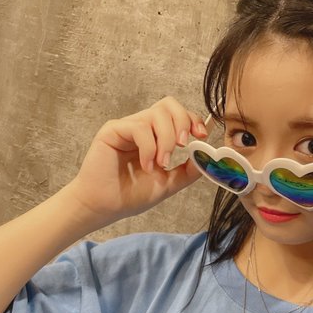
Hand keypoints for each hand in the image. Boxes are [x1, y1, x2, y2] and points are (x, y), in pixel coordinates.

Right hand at [65, 97, 207, 226]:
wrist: (105, 207)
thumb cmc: (131, 195)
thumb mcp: (167, 184)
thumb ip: (187, 171)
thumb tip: (207, 157)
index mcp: (156, 137)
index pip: (177, 115)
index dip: (192, 120)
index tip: (201, 136)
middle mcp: (142, 128)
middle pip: (168, 104)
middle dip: (182, 122)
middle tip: (182, 146)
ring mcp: (127, 127)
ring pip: (156, 115)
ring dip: (165, 140)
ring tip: (160, 164)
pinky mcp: (113, 130)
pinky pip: (139, 127)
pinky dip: (149, 147)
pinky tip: (145, 166)